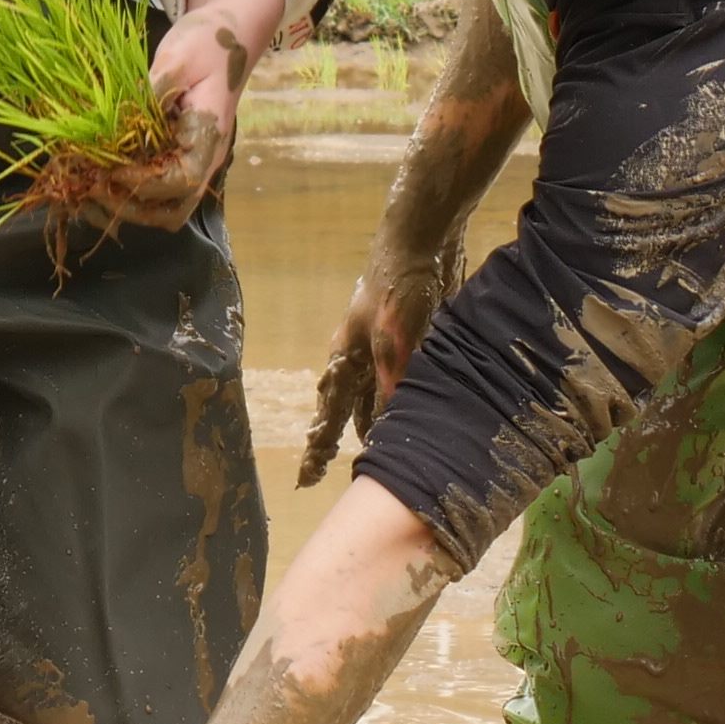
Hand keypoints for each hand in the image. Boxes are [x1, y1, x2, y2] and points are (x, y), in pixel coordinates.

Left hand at [79, 15, 247, 232]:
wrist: (232, 33)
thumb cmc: (209, 42)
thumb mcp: (179, 58)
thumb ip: (152, 92)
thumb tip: (119, 121)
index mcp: (209, 135)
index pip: (181, 181)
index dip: (144, 184)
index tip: (111, 171)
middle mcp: (203, 157)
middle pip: (172, 209)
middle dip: (131, 209)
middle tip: (91, 190)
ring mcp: (190, 159)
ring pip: (161, 206)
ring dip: (124, 206)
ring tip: (85, 190)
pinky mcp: (175, 154)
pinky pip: (152, 187)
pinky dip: (124, 191)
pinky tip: (94, 177)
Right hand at [298, 256, 446, 487]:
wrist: (418, 245)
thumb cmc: (397, 288)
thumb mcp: (393, 337)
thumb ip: (391, 377)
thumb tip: (387, 420)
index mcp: (345, 357)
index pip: (328, 413)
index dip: (319, 446)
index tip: (306, 478)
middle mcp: (358, 359)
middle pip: (346, 408)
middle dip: (341, 437)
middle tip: (341, 469)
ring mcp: (381, 350)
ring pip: (370, 397)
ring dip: (374, 423)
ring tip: (378, 451)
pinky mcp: (406, 342)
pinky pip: (399, 384)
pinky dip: (399, 403)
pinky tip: (413, 414)